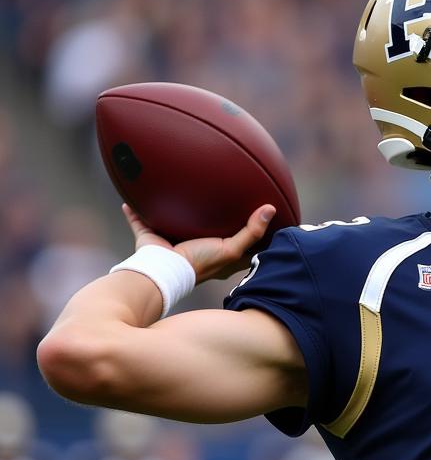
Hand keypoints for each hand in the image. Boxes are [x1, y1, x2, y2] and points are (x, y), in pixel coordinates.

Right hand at [122, 203, 276, 282]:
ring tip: (175, 191)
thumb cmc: (200, 263)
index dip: (244, 231)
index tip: (252, 213)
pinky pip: (139, 220)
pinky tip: (130, 199)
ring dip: (172, 211)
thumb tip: (270, 209)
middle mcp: (192, 247)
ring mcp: (169, 241)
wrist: (164, 269)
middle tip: (215, 196)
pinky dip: (133, 212)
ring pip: (171, 223)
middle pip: (201, 230)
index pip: (233, 243)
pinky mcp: (149, 235)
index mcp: (214, 254)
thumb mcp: (231, 249)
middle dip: (206, 217)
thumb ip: (251, 231)